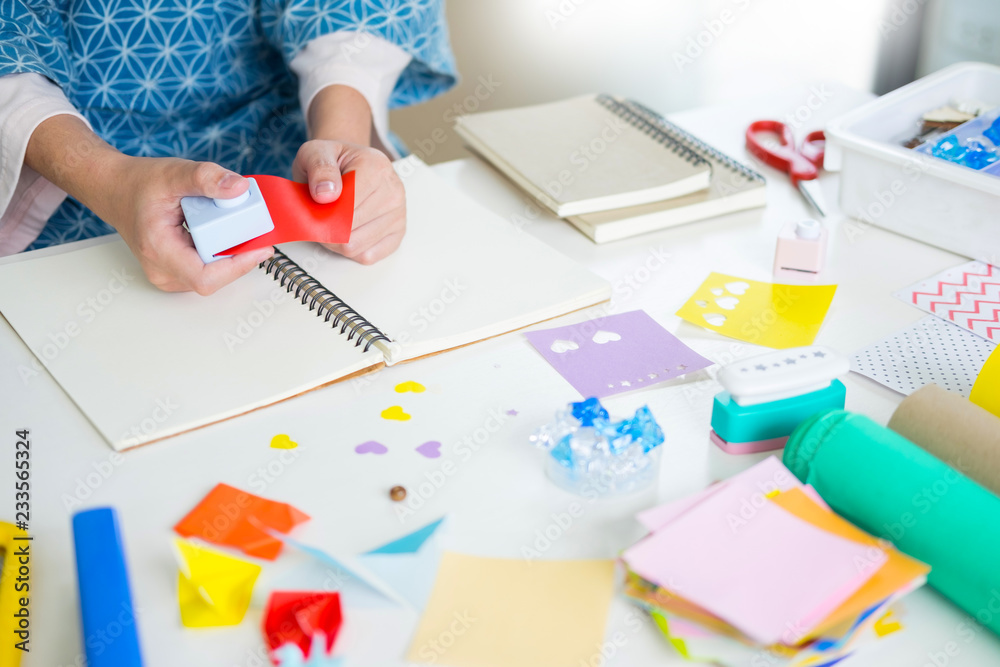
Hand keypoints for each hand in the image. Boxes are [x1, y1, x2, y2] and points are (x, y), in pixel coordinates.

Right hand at [25, 115, 274, 294]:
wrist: (115, 189)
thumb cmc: (138, 184)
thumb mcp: (174, 172)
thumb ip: (206, 177)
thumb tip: (239, 188)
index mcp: (159, 249)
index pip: (206, 278)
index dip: (238, 267)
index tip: (260, 248)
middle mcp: (162, 270)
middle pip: (215, 276)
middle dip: (239, 254)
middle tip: (254, 228)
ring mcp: (168, 275)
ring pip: (213, 275)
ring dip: (232, 255)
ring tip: (240, 228)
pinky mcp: (175, 272)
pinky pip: (207, 270)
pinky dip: (222, 253)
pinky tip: (228, 235)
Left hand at [292, 139, 405, 264]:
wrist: (350, 163)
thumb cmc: (334, 160)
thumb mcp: (316, 152)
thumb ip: (318, 168)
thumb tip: (325, 195)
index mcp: (376, 167)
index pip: (346, 209)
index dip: (322, 215)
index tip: (313, 208)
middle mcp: (394, 191)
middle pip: (349, 231)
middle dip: (327, 229)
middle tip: (319, 215)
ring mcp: (399, 214)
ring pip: (356, 247)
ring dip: (336, 241)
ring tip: (332, 222)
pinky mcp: (398, 232)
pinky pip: (367, 256)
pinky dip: (351, 249)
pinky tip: (347, 231)